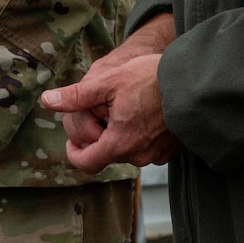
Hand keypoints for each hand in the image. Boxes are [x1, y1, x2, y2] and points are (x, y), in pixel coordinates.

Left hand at [42, 14, 178, 172]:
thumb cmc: (151, 79)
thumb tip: (47, 100)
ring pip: (126, 150)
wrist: (195, 82)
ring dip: (119, 134)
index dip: (73, 151)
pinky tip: (143, 113)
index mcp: (119, 144)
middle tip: (103, 108)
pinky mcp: (171, 150)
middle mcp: (138, 156)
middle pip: (106, 153)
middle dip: (98, 134)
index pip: (86, 163)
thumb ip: (76, 96)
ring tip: (124, 107)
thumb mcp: (107, 82)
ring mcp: (157, 155)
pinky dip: (139, 135)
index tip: (72, 139)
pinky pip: (146, 148)